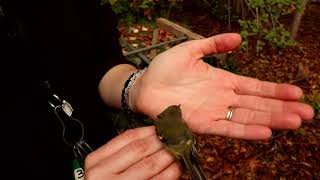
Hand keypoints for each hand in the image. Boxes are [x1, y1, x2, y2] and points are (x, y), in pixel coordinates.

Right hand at [84, 126, 180, 179]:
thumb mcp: (106, 168)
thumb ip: (122, 154)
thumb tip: (152, 136)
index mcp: (96, 161)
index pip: (127, 138)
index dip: (149, 131)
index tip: (162, 127)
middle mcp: (103, 174)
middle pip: (140, 149)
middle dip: (162, 141)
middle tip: (177, 136)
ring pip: (150, 164)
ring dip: (169, 155)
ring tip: (180, 150)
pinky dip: (170, 173)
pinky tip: (177, 168)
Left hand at [131, 33, 313, 139]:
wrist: (145, 84)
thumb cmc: (165, 68)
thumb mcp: (191, 50)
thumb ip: (214, 44)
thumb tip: (239, 38)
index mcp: (223, 81)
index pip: (255, 87)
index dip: (275, 90)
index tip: (297, 93)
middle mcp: (223, 99)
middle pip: (257, 105)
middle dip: (282, 108)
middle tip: (307, 113)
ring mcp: (214, 112)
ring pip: (247, 117)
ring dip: (271, 120)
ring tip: (294, 122)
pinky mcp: (201, 124)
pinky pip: (227, 129)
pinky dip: (245, 131)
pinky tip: (265, 132)